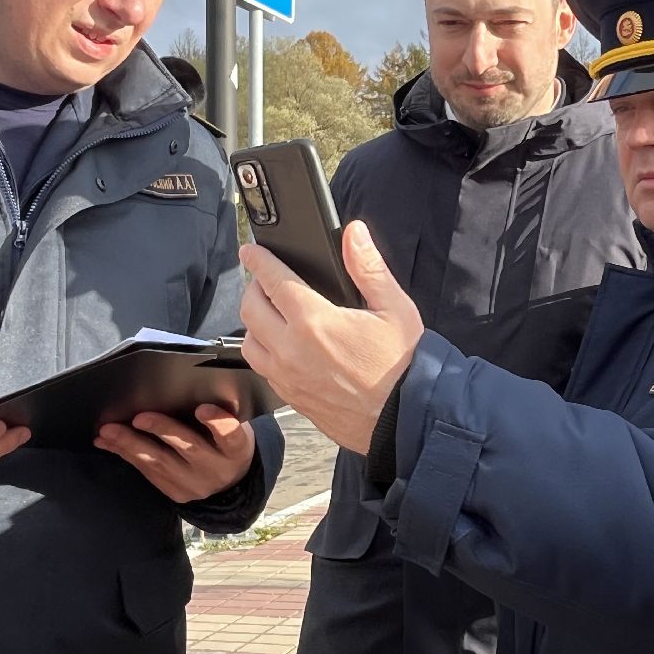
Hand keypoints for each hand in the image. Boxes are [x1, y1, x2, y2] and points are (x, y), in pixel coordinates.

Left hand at [94, 404, 255, 503]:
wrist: (229, 484)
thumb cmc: (226, 443)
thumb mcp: (235, 428)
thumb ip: (218, 414)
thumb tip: (181, 390)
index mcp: (236, 449)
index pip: (231, 435)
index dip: (218, 423)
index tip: (202, 408)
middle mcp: (216, 469)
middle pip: (189, 448)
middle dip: (162, 431)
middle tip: (139, 417)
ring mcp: (194, 484)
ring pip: (160, 462)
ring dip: (131, 445)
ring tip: (108, 431)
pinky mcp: (174, 493)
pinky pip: (148, 472)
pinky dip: (126, 455)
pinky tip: (108, 443)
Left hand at [240, 220, 422, 453]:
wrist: (405, 419)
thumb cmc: (404, 366)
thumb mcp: (395, 309)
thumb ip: (369, 268)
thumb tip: (354, 234)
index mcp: (316, 322)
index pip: (273, 280)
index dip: (259, 260)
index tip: (252, 250)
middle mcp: (292, 349)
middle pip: (251, 308)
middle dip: (254, 287)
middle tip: (266, 279)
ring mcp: (288, 377)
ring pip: (248, 341)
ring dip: (255, 322)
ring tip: (273, 313)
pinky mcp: (291, 397)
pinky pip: (262, 368)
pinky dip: (264, 350)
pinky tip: (283, 346)